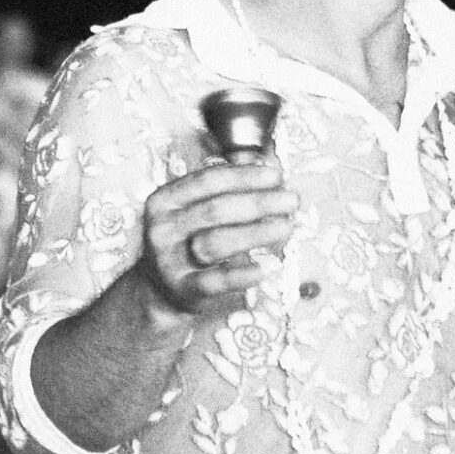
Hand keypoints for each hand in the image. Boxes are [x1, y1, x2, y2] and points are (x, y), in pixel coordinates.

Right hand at [137, 161, 297, 314]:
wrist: (162, 289)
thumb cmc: (188, 241)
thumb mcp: (197, 211)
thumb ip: (228, 188)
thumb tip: (268, 164)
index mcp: (165, 200)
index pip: (208, 180)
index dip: (245, 176)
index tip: (276, 175)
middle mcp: (162, 228)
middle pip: (216, 210)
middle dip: (259, 202)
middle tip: (292, 200)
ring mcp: (169, 260)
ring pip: (216, 242)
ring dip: (256, 233)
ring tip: (287, 226)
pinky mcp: (183, 289)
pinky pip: (216, 281)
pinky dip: (244, 274)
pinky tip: (268, 267)